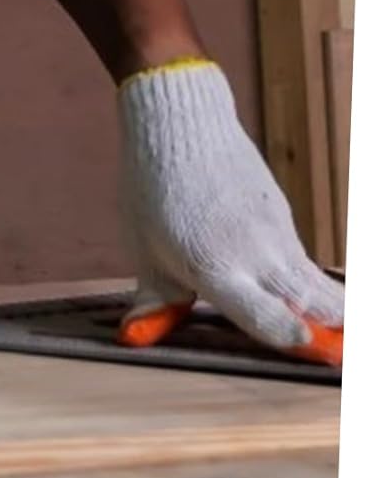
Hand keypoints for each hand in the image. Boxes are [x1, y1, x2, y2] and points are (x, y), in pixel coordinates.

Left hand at [117, 59, 342, 364]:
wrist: (180, 124)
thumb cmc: (152, 190)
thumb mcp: (143, 249)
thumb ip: (154, 299)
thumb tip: (133, 336)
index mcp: (214, 267)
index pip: (263, 313)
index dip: (288, 336)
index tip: (309, 345)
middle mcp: (255, 254)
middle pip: (312, 304)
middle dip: (332, 332)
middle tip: (343, 354)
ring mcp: (275, 232)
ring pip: (317, 283)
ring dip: (330, 310)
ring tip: (342, 335)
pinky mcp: (284, 214)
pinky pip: (302, 258)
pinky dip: (309, 280)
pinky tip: (305, 295)